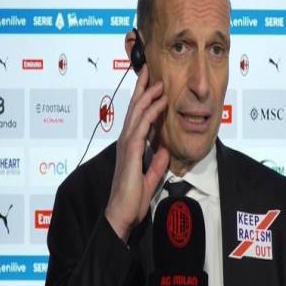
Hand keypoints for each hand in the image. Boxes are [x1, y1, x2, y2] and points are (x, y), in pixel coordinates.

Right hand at [105, 65, 169, 241]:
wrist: (121, 215)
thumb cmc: (132, 199)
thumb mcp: (150, 178)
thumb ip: (156, 163)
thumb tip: (164, 150)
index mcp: (130, 146)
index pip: (137, 117)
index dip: (143, 99)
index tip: (151, 85)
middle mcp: (126, 141)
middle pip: (134, 108)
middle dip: (141, 88)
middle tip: (148, 70)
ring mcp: (126, 145)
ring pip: (136, 113)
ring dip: (148, 95)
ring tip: (158, 81)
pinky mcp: (130, 151)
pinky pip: (141, 126)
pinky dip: (151, 112)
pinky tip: (160, 102)